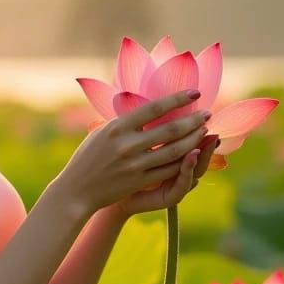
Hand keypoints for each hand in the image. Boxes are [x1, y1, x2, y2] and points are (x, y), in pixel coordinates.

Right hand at [58, 90, 211, 215]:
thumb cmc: (88, 157)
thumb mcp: (102, 132)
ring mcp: (134, 165)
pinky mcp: (139, 181)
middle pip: (170, 129)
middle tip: (207, 113)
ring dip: (194, 139)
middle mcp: (126, 145)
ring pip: (174, 150)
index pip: (154, 108)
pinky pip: (169, 170)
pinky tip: (194, 152)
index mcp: (116, 127)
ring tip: (204, 130)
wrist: (76, 190)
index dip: (177, 99)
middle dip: (193, 120)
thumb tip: (149, 105)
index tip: (195, 93)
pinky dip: (185, 160)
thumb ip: (124, 121)